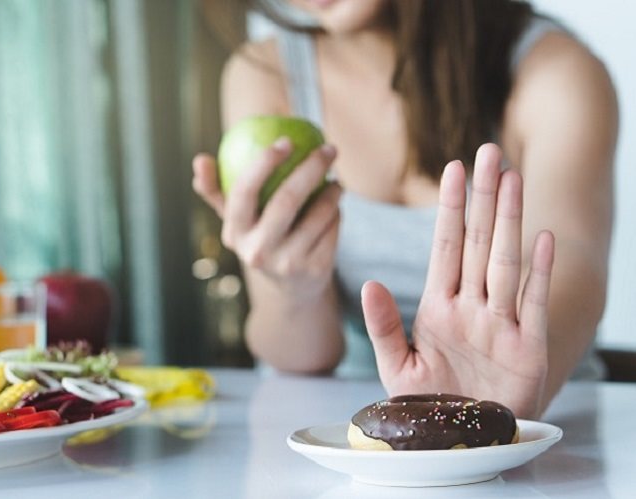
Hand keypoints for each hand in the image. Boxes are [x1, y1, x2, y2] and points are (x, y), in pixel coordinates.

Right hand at [192, 138, 341, 299]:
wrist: (292, 287)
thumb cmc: (262, 238)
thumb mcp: (238, 221)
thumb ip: (217, 191)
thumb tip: (200, 159)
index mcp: (235, 233)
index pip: (243, 192)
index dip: (263, 163)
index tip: (285, 141)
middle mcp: (258, 251)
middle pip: (286, 200)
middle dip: (311, 168)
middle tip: (328, 150)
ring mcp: (287, 263)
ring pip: (318, 213)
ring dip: (333, 191)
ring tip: (335, 181)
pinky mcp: (315, 270)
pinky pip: (333, 227)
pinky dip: (337, 213)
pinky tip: (336, 207)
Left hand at [361, 144, 554, 418]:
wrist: (462, 441)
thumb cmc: (430, 404)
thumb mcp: (397, 366)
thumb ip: (384, 325)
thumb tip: (368, 282)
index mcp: (438, 308)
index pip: (444, 247)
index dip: (449, 209)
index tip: (452, 170)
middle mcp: (471, 307)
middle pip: (477, 243)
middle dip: (482, 199)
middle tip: (488, 153)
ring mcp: (501, 324)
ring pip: (505, 262)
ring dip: (509, 221)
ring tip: (512, 178)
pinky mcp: (527, 349)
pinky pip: (534, 304)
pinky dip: (539, 273)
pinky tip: (543, 238)